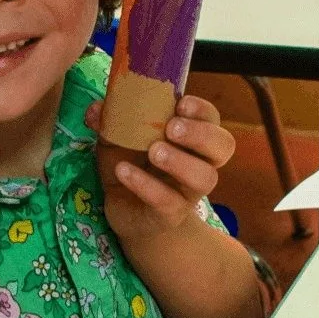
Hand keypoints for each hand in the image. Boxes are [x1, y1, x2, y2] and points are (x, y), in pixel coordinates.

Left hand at [87, 94, 235, 245]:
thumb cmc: (132, 164)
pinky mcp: (170, 214)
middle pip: (222, 146)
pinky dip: (145, 185)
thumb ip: (110, 119)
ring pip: (204, 177)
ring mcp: (188, 191)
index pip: (211, 118)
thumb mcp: (118, 138)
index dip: (202, 110)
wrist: (127, 212)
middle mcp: (199, 163)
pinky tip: (123, 171)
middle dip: (200, 134)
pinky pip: (167, 201)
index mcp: (191, 137)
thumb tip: (95, 109)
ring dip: (180, 161)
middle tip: (172, 128)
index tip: (181, 103)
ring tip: (154, 151)